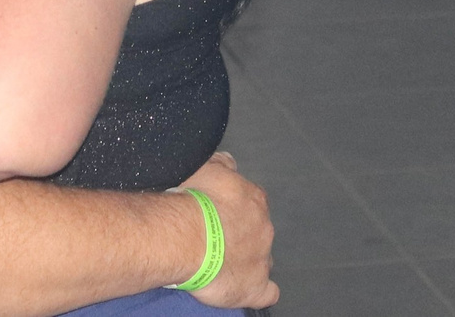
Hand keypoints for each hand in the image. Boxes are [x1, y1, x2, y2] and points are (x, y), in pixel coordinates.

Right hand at [178, 152, 276, 309]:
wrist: (186, 235)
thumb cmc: (192, 198)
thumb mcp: (204, 167)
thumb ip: (221, 164)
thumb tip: (230, 163)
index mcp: (254, 199)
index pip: (252, 203)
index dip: (236, 211)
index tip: (219, 215)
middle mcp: (264, 227)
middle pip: (259, 232)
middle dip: (242, 235)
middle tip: (216, 240)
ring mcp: (263, 258)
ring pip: (263, 259)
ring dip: (248, 260)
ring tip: (224, 265)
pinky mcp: (255, 287)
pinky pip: (268, 292)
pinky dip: (260, 291)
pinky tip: (246, 290)